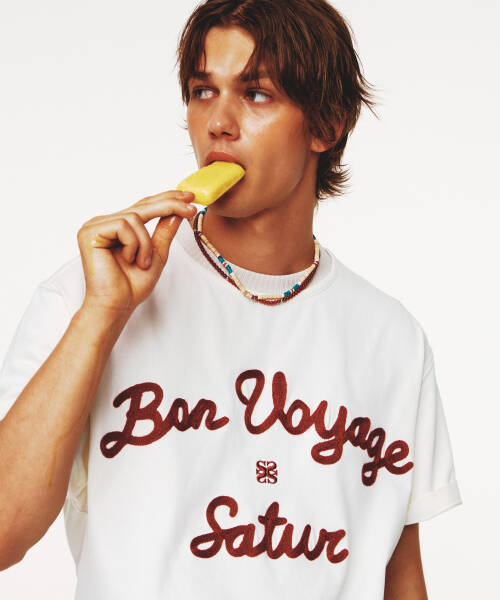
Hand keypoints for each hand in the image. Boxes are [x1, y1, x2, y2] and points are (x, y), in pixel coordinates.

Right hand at [77, 190, 195, 315]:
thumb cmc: (132, 286)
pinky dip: (134, 244)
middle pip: (141, 206)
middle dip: (168, 205)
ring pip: (135, 217)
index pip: (144, 206)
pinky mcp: (90, 232)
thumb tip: (177, 212)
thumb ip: (164, 232)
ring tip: (142, 263)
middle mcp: (105, 223)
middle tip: (190, 206)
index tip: (189, 197)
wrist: (117, 305)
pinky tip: (128, 260)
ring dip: (146, 243)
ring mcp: (95, 226)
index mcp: (117, 227)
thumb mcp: (156, 254)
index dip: (166, 200)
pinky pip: (124, 225)